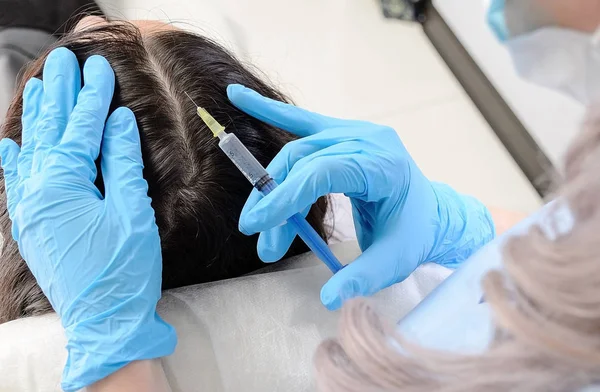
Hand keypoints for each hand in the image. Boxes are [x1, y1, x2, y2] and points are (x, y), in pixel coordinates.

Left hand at [0, 48, 175, 390]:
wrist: (104, 321)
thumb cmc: (124, 270)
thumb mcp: (131, 212)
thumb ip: (120, 162)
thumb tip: (116, 121)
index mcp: (65, 185)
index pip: (81, 128)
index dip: (92, 96)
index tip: (100, 67)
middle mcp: (38, 191)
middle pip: (50, 131)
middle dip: (60, 93)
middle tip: (66, 60)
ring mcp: (30, 209)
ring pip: (30, 150)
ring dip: (36, 117)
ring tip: (39, 85)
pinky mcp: (31, 226)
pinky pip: (17, 183)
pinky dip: (15, 160)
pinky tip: (11, 144)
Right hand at [228, 84, 494, 310]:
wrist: (430, 213)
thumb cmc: (413, 235)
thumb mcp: (395, 262)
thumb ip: (363, 278)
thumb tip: (329, 298)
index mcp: (384, 166)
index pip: (323, 172)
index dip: (286, 196)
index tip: (258, 225)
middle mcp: (368, 139)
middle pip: (304, 161)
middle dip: (276, 202)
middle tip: (262, 244)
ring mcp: (354, 131)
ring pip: (297, 148)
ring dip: (271, 185)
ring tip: (255, 221)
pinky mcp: (341, 132)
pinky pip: (301, 121)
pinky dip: (269, 111)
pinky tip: (237, 95)